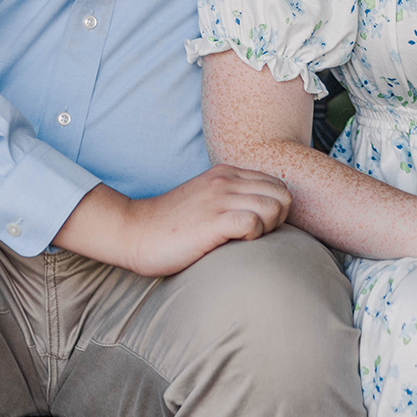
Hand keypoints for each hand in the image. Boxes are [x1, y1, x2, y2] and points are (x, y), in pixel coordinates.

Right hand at [56, 165, 291, 276]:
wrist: (134, 232)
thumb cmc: (171, 225)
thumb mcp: (206, 199)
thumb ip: (232, 197)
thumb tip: (263, 214)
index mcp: (226, 173)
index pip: (277, 183)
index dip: (276, 208)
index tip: (260, 226)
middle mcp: (226, 181)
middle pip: (283, 195)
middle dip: (279, 219)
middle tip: (258, 236)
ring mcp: (219, 199)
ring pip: (274, 206)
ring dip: (269, 228)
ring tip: (247, 240)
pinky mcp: (212, 221)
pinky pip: (254, 222)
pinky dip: (254, 235)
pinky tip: (237, 243)